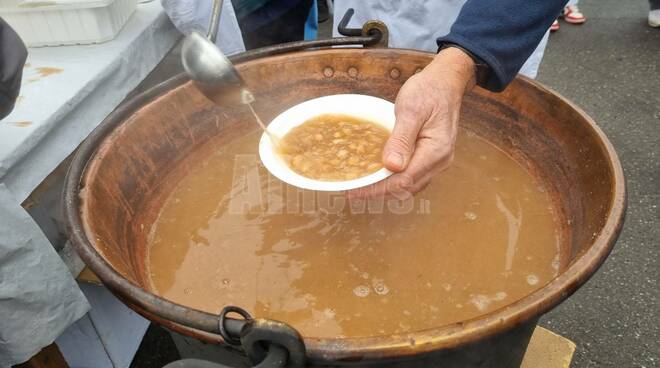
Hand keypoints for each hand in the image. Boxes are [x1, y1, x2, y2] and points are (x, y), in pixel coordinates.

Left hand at [346, 47, 476, 199]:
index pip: (403, 180)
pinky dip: (394, 179)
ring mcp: (437, 161)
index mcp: (436, 151)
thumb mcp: (411, 110)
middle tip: (352, 191)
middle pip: (406, 187)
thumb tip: (392, 166)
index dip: (378, 188)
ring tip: (362, 187)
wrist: (445, 81)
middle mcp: (440, 161)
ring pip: (409, 185)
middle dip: (379, 191)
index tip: (355, 190)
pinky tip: (379, 176)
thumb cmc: (428, 91)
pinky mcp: (431, 157)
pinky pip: (412, 175)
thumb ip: (401, 139)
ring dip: (386, 188)